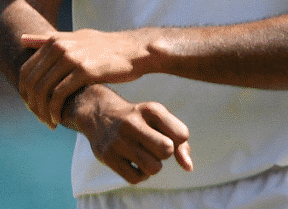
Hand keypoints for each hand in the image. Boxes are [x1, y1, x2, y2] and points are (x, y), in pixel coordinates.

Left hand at [19, 29, 151, 127]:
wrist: (135, 50)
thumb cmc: (106, 47)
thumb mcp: (76, 37)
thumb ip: (49, 39)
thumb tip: (22, 39)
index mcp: (55, 40)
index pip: (26, 71)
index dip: (25, 92)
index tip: (32, 106)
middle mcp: (59, 46)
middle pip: (32, 82)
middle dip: (32, 104)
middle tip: (39, 118)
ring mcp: (71, 58)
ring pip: (44, 90)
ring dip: (42, 110)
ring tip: (49, 121)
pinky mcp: (84, 70)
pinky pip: (59, 94)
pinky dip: (55, 110)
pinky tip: (59, 118)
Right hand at [70, 86, 193, 183]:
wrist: (100, 114)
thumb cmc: (139, 120)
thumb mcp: (160, 120)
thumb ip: (181, 143)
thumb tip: (188, 168)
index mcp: (150, 109)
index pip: (182, 134)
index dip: (178, 140)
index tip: (166, 134)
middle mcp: (133, 123)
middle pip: (167, 150)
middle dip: (165, 153)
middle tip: (154, 146)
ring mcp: (118, 141)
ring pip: (154, 168)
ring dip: (153, 166)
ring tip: (144, 155)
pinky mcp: (107, 157)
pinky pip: (136, 178)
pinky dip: (140, 175)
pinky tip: (134, 163)